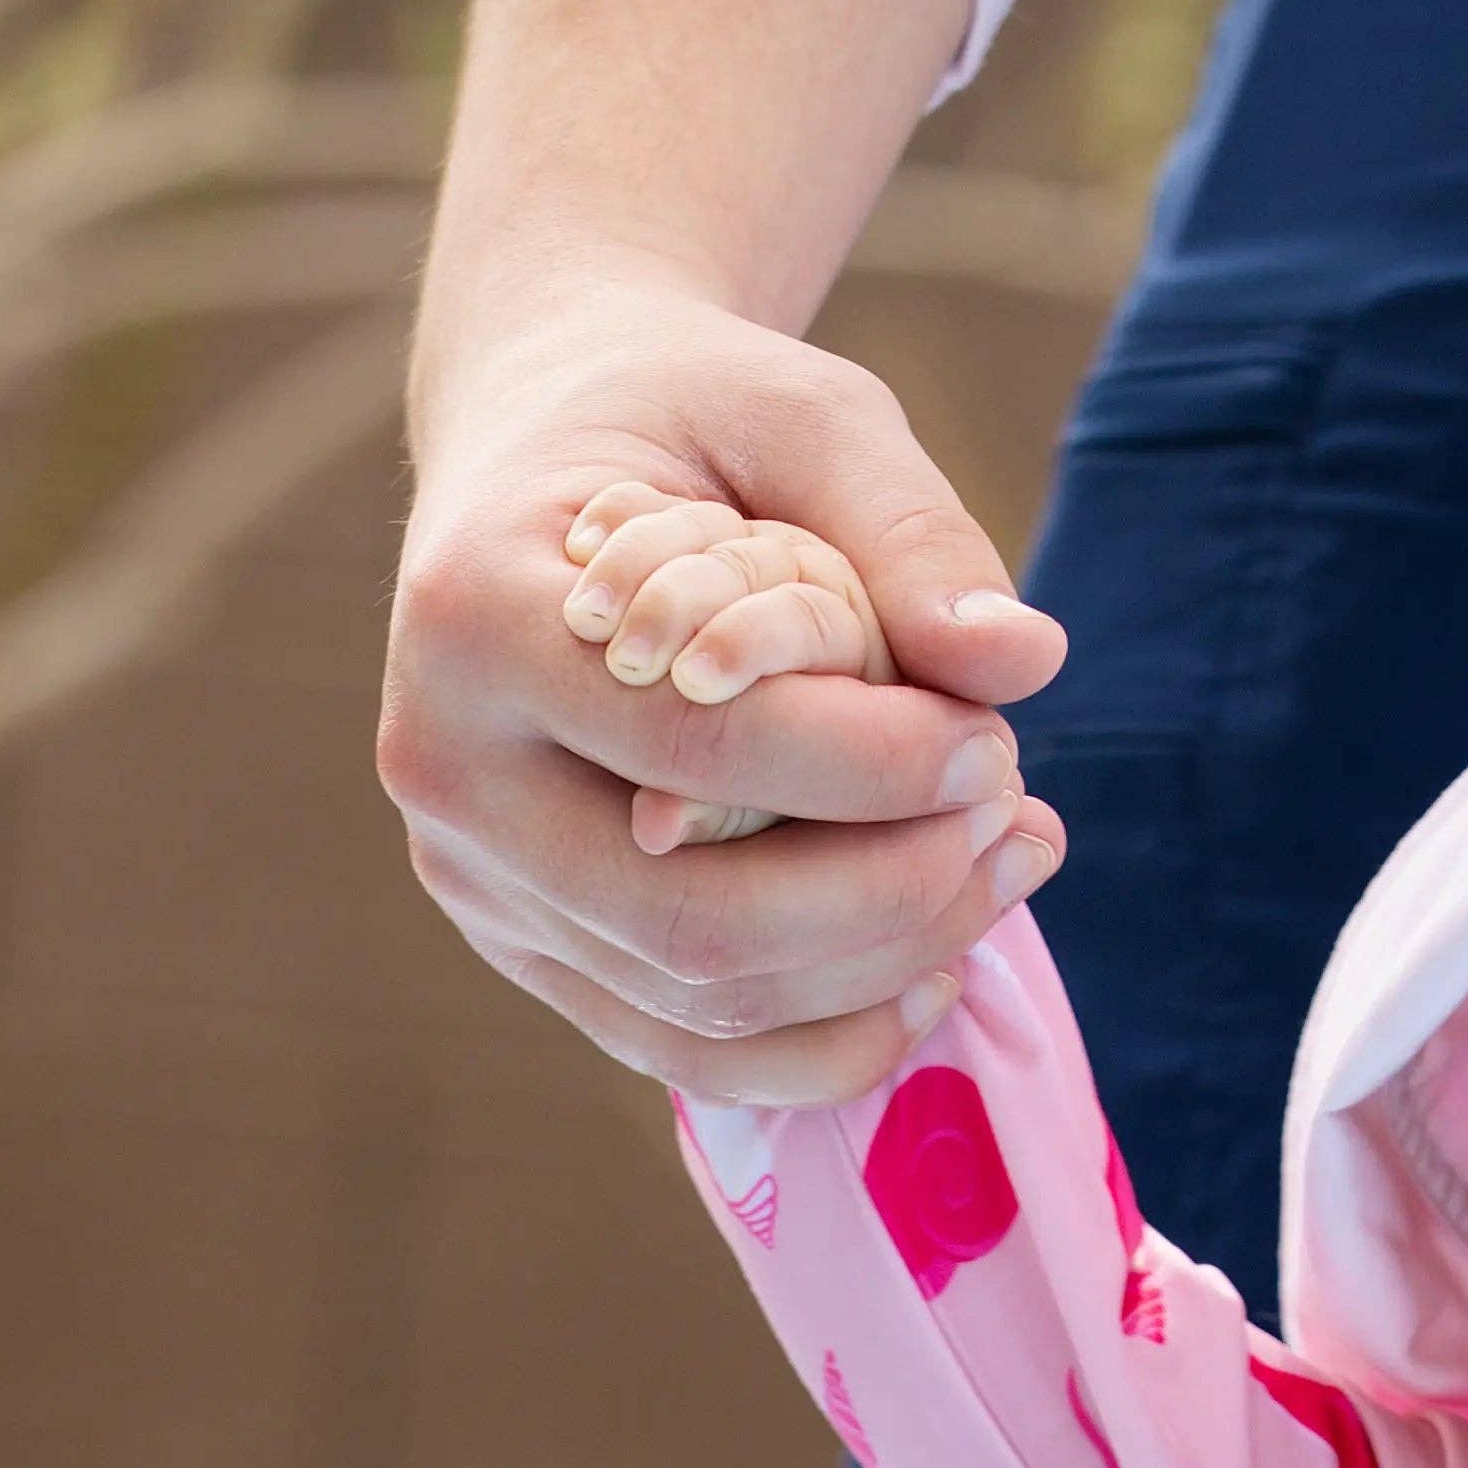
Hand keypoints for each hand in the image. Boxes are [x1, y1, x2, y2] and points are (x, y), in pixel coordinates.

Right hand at [380, 277, 1066, 1103]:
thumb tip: (1024, 660)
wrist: (554, 448)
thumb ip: (906, 531)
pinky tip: (932, 975)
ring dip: (885, 966)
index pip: (700, 748)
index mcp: (475, 617)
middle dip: (892, 895)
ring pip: (706, 1004)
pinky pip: (690, 1052)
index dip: (872, 773)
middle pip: (698, 919)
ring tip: (1003, 875)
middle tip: (1019, 826)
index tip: (992, 747)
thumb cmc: (684, 419)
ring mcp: (476, 884)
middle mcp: (444, 772)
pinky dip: (828, 1043)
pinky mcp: (530, 951)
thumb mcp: (797, 415)